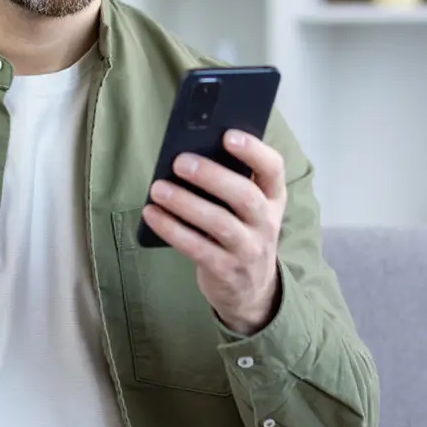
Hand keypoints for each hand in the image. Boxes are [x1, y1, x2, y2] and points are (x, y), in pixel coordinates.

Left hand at [142, 129, 285, 335]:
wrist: (251, 291)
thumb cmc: (240, 231)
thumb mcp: (246, 208)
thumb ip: (229, 181)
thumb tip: (188, 152)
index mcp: (272, 198)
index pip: (274, 169)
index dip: (253, 151)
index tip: (228, 135)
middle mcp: (266, 223)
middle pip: (245, 196)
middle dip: (211, 176)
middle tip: (179, 161)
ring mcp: (248, 249)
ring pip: (219, 223)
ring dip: (185, 203)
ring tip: (158, 188)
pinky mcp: (225, 270)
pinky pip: (196, 248)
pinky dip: (171, 229)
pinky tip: (152, 214)